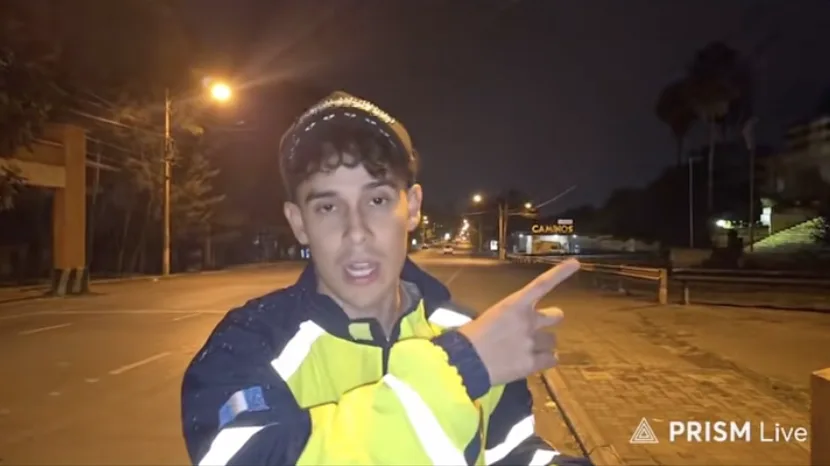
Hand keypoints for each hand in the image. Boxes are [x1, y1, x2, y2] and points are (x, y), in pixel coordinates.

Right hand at [458, 259, 579, 385]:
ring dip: (543, 344)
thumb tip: (518, 326)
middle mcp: (528, 321)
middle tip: (542, 324)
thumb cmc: (471, 337)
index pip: (541, 285)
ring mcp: (532, 342)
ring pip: (552, 341)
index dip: (560, 273)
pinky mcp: (532, 363)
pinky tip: (532, 361)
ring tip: (526, 350)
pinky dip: (545, 360)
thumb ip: (511, 318)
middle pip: (556, 316)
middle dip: (552, 318)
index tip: (576, 264)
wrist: (465, 361)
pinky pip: (552, 360)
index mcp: (514, 305)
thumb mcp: (491, 317)